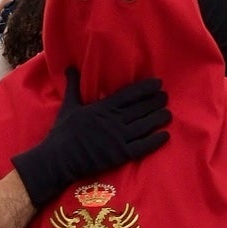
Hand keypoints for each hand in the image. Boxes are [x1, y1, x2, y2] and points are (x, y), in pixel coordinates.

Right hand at [12, 68, 170, 208]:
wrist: (58, 159)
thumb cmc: (62, 132)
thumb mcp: (68, 105)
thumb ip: (73, 85)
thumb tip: (70, 67)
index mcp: (103, 108)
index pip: (129, 94)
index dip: (146, 88)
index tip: (158, 84)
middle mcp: (113, 121)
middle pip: (141, 109)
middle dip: (155, 102)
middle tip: (166, 97)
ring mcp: (118, 138)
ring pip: (144, 126)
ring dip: (158, 119)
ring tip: (168, 113)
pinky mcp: (120, 155)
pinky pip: (142, 147)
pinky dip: (155, 141)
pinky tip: (165, 136)